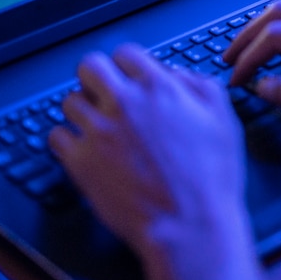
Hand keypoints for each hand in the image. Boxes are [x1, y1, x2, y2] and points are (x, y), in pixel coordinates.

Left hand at [49, 44, 265, 279]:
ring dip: (82, 109)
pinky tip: (83, 149)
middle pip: (89, 67)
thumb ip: (200, 87)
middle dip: (96, 77)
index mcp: (159, 89)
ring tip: (96, 125)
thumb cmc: (211, 179)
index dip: (128, 64)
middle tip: (104, 93)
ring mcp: (98, 131)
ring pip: (69, 101)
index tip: (129, 76)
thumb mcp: (224, 120)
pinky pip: (56, 137)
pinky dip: (67, 141)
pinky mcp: (80, 162)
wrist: (189, 225)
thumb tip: (177, 74)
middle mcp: (124, 103)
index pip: (127, 54)